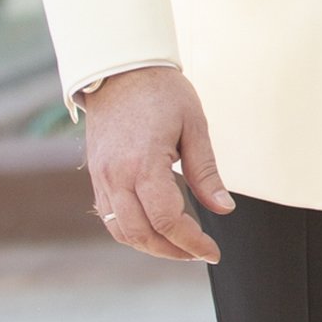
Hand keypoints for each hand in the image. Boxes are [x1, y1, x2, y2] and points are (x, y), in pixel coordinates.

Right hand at [80, 67, 235, 263]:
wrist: (120, 70)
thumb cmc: (162, 93)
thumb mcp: (194, 126)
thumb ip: (206, 173)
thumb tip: (224, 209)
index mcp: (143, 164)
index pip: (167, 220)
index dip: (192, 242)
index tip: (213, 251)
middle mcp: (116, 176)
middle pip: (141, 234)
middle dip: (173, 250)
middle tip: (200, 252)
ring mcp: (101, 178)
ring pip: (121, 231)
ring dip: (150, 245)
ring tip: (179, 245)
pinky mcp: (96, 175)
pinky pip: (110, 216)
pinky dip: (132, 230)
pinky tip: (155, 227)